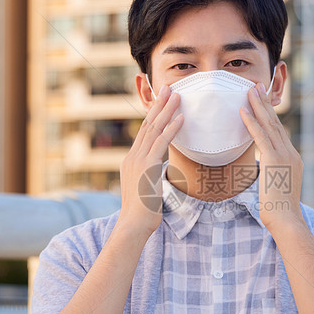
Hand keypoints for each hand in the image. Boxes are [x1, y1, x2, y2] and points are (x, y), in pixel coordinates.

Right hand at [117, 86, 182, 236]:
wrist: (133, 225)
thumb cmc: (142, 213)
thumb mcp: (145, 190)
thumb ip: (150, 177)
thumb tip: (158, 174)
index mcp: (131, 161)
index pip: (144, 132)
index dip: (154, 115)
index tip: (163, 101)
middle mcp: (132, 157)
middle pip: (148, 125)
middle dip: (159, 105)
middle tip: (169, 88)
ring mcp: (138, 160)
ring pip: (154, 129)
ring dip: (167, 111)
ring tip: (177, 95)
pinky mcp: (147, 167)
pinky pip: (162, 143)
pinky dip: (172, 129)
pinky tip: (182, 118)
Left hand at [240, 82, 304, 231]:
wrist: (286, 220)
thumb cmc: (278, 209)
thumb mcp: (276, 186)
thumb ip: (272, 174)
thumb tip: (264, 171)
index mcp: (291, 158)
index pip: (278, 130)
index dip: (269, 113)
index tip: (261, 99)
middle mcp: (290, 152)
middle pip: (275, 122)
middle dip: (264, 102)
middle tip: (256, 85)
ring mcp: (284, 155)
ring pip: (269, 125)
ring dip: (257, 106)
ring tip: (249, 90)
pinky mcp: (273, 161)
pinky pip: (260, 137)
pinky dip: (251, 122)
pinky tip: (242, 111)